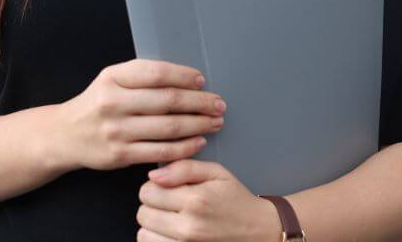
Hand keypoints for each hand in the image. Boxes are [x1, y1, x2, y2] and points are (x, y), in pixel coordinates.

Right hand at [56, 58, 225, 171]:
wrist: (66, 135)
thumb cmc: (98, 102)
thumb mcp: (112, 79)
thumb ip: (141, 76)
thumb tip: (186, 78)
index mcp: (113, 78)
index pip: (156, 73)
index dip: (183, 76)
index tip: (202, 80)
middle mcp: (113, 103)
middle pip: (167, 101)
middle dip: (199, 103)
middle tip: (219, 104)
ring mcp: (116, 131)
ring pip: (167, 128)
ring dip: (198, 125)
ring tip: (214, 122)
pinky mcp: (120, 155)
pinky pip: (160, 151)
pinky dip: (184, 147)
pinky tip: (198, 141)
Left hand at [137, 159, 283, 241]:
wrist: (259, 231)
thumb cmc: (237, 201)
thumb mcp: (217, 173)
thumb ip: (184, 168)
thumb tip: (154, 174)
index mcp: (195, 200)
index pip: (147, 191)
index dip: (154, 186)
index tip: (167, 188)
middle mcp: (188, 227)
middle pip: (142, 213)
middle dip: (152, 206)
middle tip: (170, 204)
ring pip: (143, 235)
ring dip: (153, 226)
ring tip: (171, 220)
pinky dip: (158, 240)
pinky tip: (172, 234)